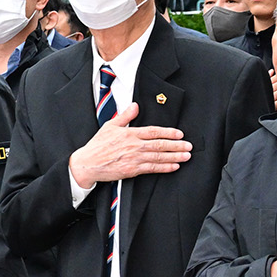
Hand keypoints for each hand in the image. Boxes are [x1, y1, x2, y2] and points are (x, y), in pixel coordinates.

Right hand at [67, 102, 189, 184]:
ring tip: (186, 156)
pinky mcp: (132, 170)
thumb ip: (125, 116)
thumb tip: (135, 106)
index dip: (168, 132)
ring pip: (159, 157)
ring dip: (175, 156)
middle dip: (177, 145)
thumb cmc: (97, 145)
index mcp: (129, 134)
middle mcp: (134, 146)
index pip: (154, 131)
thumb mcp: (110, 126)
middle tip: (188, 146)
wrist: (87, 164)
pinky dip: (165, 167)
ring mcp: (134, 159)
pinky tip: (174, 166)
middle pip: (160, 144)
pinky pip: (152, 168)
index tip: (179, 134)